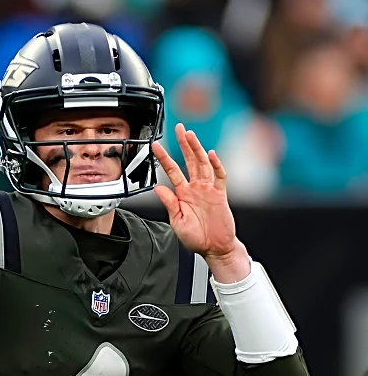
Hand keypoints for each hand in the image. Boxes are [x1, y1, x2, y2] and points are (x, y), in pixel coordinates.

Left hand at [152, 124, 250, 280]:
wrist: (214, 248)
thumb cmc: (196, 237)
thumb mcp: (177, 221)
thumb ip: (169, 204)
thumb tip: (158, 189)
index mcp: (183, 194)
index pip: (172, 171)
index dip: (164, 158)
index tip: (155, 146)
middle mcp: (195, 188)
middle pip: (189, 160)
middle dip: (183, 144)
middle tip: (178, 128)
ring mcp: (208, 190)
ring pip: (203, 164)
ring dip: (197, 149)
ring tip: (190, 135)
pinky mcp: (220, 195)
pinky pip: (219, 177)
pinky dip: (216, 165)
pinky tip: (212, 155)